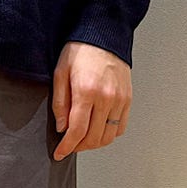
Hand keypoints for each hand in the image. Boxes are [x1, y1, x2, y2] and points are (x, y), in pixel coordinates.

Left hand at [52, 42, 131, 159]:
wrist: (104, 33)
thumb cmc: (81, 51)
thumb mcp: (60, 74)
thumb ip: (60, 104)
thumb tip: (62, 128)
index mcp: (86, 92)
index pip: (77, 131)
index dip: (67, 147)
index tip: (59, 154)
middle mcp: (106, 98)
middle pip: (93, 138)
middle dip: (78, 147)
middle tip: (70, 145)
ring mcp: (119, 99)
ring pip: (107, 137)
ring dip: (93, 143)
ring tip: (83, 139)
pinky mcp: (127, 99)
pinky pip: (120, 128)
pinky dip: (108, 134)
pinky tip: (98, 129)